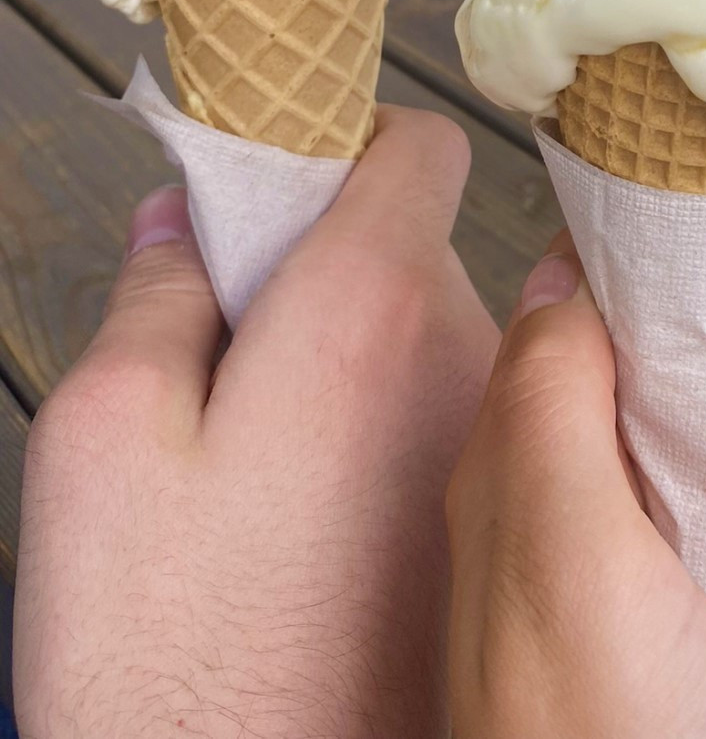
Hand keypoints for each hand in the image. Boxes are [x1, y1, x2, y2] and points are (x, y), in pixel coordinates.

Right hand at [15, 106, 498, 738]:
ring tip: (277, 467)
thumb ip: (153, 299)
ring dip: (366, 368)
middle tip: (246, 352)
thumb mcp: (101, 446)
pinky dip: (398, 445)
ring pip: (435, 351)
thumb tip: (185, 218)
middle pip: (417, 253)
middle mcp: (463, 366)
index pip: (417, 146)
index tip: (288, 183)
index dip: (348, 145)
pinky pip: (456, 440)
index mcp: (368, 311)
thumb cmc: (163, 662)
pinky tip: (325, 529)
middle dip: (338, 271)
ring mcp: (495, 458)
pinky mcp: (502, 543)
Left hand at [446, 237, 705, 738]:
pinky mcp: (656, 654)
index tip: (703, 265)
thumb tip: (558, 267)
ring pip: (689, 482)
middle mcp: (541, 530)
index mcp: (503, 480)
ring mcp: (602, 598)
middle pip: (638, 401)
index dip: (633, 286)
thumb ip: (553, 403)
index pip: (560, 323)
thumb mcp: (571, 552)